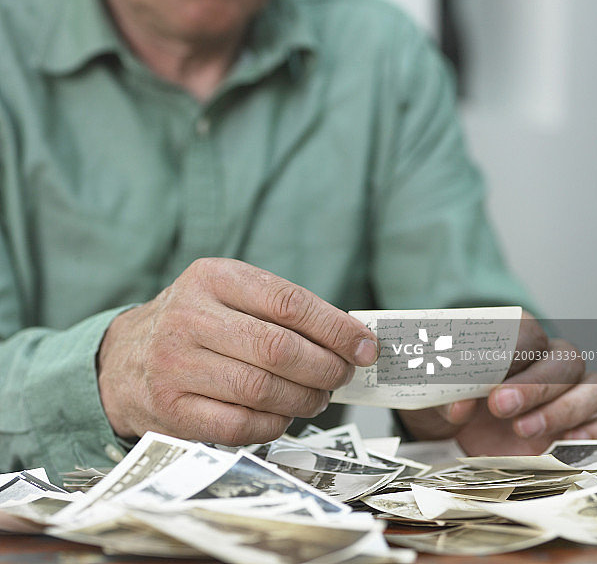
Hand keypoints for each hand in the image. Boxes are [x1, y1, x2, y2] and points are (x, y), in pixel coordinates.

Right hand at [97, 258, 378, 445]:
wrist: (125, 358)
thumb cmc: (196, 323)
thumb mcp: (228, 293)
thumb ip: (281, 308)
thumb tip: (351, 339)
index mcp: (212, 277)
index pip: (288, 302)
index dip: (335, 328)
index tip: (365, 346)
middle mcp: (189, 317)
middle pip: (278, 349)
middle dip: (325, 367)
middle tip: (343, 375)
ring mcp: (175, 365)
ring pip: (262, 390)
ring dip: (305, 399)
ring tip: (318, 396)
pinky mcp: (171, 411)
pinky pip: (240, 426)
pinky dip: (275, 425)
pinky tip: (284, 415)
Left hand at [397, 311, 596, 453]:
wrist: (452, 430)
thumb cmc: (446, 399)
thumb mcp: (433, 398)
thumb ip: (444, 400)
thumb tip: (457, 406)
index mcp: (511, 335)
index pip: (528, 332)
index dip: (515, 355)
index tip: (490, 384)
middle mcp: (545, 356)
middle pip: (562, 360)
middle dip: (535, 386)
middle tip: (500, 407)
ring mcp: (567, 388)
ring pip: (589, 386)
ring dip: (561, 409)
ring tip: (523, 430)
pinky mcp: (577, 419)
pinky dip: (591, 429)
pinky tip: (566, 442)